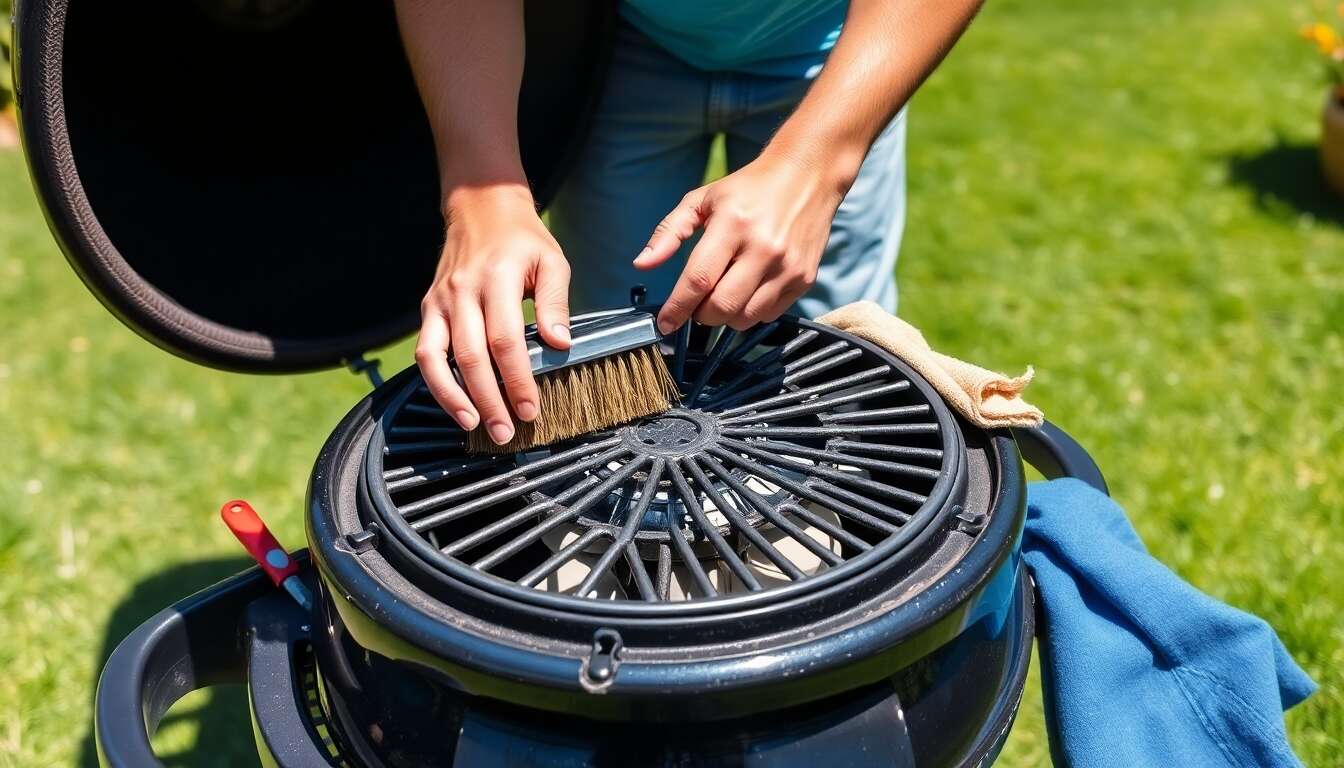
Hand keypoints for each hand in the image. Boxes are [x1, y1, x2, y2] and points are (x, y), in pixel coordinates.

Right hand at [416, 185, 571, 444]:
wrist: (480, 208)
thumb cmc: (522, 241)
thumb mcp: (552, 262)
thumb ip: (555, 303)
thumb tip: (562, 345)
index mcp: (497, 278)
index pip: (505, 339)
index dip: (517, 379)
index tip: (531, 409)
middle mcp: (463, 291)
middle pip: (471, 355)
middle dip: (488, 399)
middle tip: (506, 431)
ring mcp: (441, 301)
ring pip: (438, 357)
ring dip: (454, 397)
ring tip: (474, 425)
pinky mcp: (428, 309)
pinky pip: (426, 352)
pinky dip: (436, 382)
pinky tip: (454, 404)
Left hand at [634, 152, 848, 333]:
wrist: (807, 176)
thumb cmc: (749, 188)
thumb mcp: (702, 199)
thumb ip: (668, 232)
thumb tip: (641, 264)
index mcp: (733, 224)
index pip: (698, 279)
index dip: (677, 308)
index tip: (664, 323)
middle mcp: (764, 248)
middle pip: (721, 307)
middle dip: (700, 315)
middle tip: (696, 302)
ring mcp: (788, 267)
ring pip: (744, 318)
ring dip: (725, 316)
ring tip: (722, 293)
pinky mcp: (805, 279)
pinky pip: (768, 314)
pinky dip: (750, 312)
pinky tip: (748, 290)